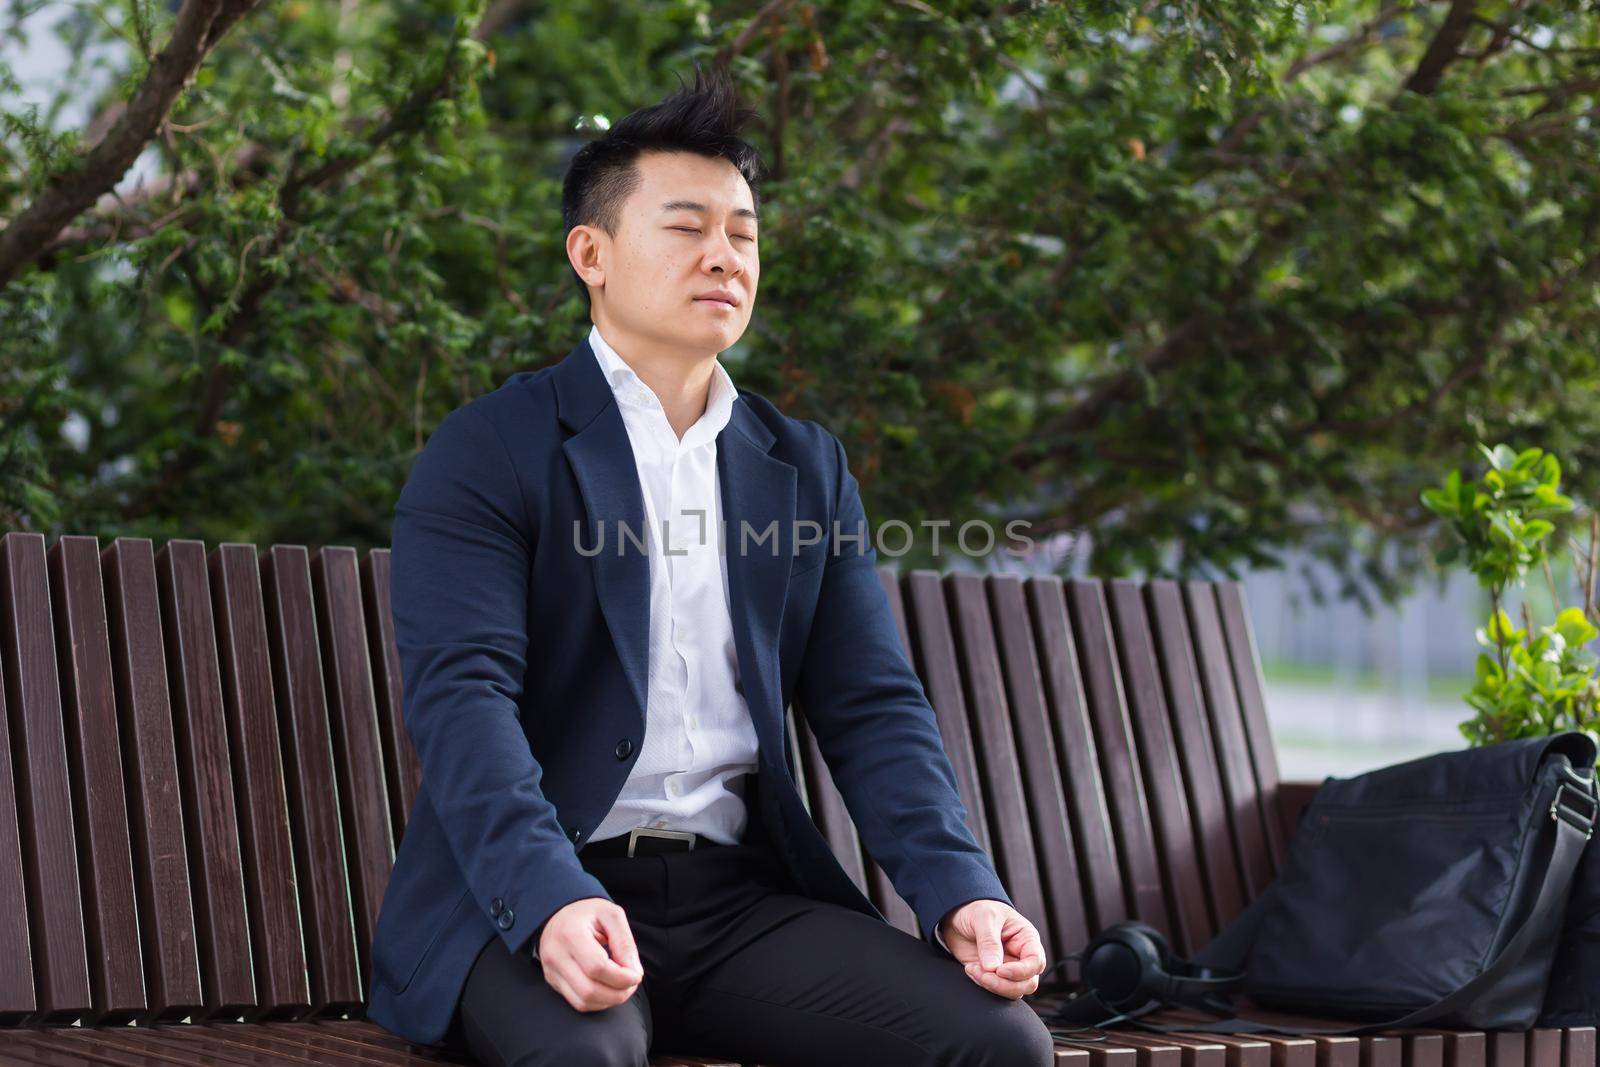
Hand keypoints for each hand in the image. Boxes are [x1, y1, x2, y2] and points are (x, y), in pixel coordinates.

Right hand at [535, 897, 644, 1011]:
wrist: (560, 914)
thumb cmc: (589, 913)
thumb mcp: (612, 915)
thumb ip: (625, 942)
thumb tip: (634, 973)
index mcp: (570, 933)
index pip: (597, 967)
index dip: (621, 977)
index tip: (636, 975)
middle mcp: (555, 955)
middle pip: (589, 990)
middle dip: (618, 993)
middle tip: (632, 984)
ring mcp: (551, 971)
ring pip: (583, 1002)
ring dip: (609, 1001)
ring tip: (622, 987)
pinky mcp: (553, 981)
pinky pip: (577, 1002)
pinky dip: (598, 1002)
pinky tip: (608, 989)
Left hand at [937, 899, 1046, 998]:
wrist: (958, 915)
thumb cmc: (977, 909)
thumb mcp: (985, 918)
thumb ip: (989, 942)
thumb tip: (993, 968)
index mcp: (1026, 939)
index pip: (1036, 962)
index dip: (1021, 972)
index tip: (1000, 970)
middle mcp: (1021, 957)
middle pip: (1028, 983)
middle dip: (1005, 985)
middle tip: (984, 975)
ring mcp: (1008, 968)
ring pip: (1013, 991)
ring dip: (993, 987)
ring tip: (972, 969)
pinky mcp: (993, 976)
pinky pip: (995, 990)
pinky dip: (982, 985)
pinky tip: (970, 969)